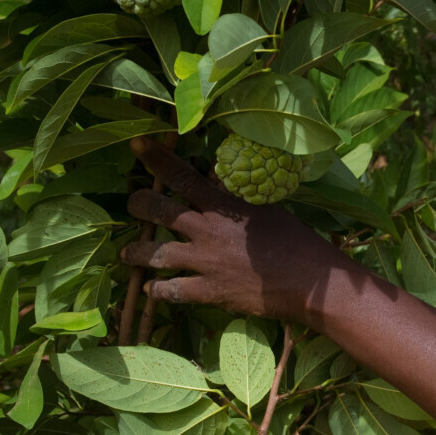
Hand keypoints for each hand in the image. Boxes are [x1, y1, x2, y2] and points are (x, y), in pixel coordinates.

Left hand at [119, 137, 340, 320]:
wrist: (309, 282)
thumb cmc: (295, 240)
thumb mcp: (267, 208)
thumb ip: (236, 197)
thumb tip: (216, 179)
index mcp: (223, 206)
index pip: (182, 176)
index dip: (157, 159)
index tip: (137, 142)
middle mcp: (207, 230)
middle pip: (159, 211)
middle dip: (138, 205)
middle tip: (132, 204)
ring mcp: (205, 263)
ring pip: (156, 254)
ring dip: (136, 252)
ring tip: (126, 253)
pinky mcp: (210, 292)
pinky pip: (172, 291)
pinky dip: (157, 290)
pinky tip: (150, 289)